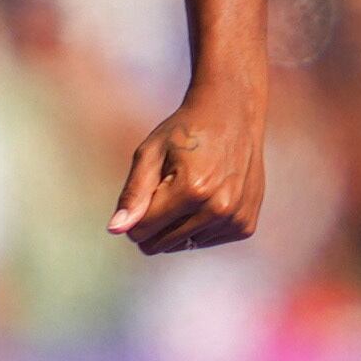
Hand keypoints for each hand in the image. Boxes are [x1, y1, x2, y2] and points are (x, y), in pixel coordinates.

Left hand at [111, 92, 264, 254]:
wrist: (234, 115)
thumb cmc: (185, 132)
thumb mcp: (150, 153)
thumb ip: (132, 194)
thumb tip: (115, 230)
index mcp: (192, 190)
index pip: (140, 232)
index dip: (134, 216)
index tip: (144, 193)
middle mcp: (218, 209)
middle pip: (160, 244)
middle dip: (155, 223)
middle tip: (168, 189)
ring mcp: (235, 220)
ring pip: (182, 245)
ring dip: (179, 223)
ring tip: (192, 189)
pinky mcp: (245, 226)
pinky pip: (204, 242)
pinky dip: (200, 225)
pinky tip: (208, 197)